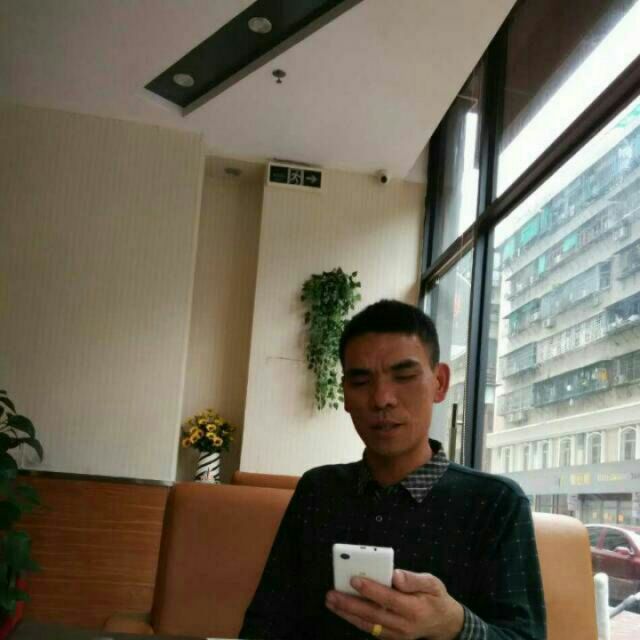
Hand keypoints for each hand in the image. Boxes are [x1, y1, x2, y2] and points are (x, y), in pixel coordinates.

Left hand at [325, 569, 464, 639]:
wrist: (444, 624)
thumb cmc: (435, 598)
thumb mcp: (433, 583)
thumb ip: (414, 580)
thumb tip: (395, 575)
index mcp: (415, 609)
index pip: (389, 599)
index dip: (371, 590)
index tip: (354, 580)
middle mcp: (404, 625)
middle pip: (373, 615)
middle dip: (350, 604)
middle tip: (332, 594)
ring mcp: (396, 635)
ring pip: (368, 625)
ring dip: (347, 614)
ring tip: (331, 601)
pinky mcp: (391, 638)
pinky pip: (370, 630)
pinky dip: (355, 620)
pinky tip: (343, 609)